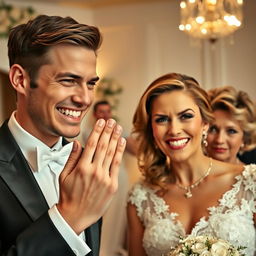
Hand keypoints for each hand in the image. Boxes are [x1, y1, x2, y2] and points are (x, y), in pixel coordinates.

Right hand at [57, 118, 125, 233]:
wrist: (76, 216)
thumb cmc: (68, 196)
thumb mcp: (64, 176)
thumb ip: (71, 158)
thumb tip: (77, 143)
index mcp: (82, 168)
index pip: (91, 144)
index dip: (97, 131)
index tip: (101, 121)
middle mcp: (94, 171)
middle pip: (103, 146)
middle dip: (108, 131)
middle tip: (112, 120)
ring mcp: (105, 178)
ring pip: (111, 153)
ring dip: (115, 138)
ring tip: (118, 128)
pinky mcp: (112, 185)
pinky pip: (117, 165)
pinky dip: (119, 152)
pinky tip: (121, 142)